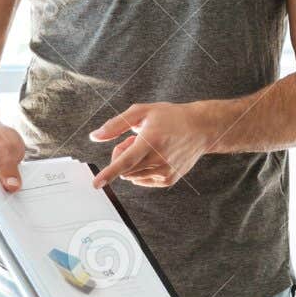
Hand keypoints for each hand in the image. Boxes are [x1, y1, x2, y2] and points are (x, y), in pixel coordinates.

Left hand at [89, 101, 214, 188]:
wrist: (200, 129)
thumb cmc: (170, 117)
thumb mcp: (142, 112)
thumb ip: (116, 124)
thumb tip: (95, 136)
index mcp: (151, 140)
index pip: (126, 161)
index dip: (109, 173)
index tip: (96, 184)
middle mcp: (159, 159)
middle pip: (124, 168)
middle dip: (121, 156)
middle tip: (133, 141)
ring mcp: (164, 172)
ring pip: (132, 176)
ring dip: (132, 164)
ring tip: (147, 147)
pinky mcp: (168, 180)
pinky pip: (142, 180)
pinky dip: (141, 170)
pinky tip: (154, 156)